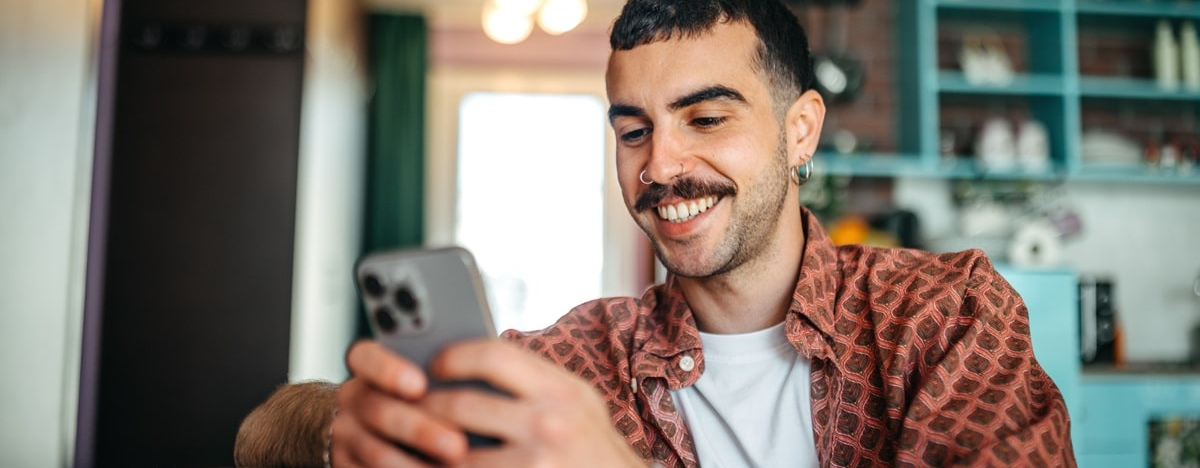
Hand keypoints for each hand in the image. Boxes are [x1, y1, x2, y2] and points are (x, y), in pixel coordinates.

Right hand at [331, 340, 469, 466]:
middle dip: (419, 429)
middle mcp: (352, 398)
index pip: (366, 358)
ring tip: (454, 463)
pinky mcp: (347, 463)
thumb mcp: (424, 375)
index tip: (420, 385)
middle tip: (457, 444)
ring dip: (416, 463)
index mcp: (368, 365)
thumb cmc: (417, 394)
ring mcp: (346, 433)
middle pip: (378, 410)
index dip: (389, 370)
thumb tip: (477, 385)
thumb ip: (440, 375)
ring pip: (376, 450)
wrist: (377, 427)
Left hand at [420, 339, 645, 467]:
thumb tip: (471, 363)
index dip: (453, 356)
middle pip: (462, 405)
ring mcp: (537, 463)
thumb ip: (533, 383)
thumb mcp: (576, 404)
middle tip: (404, 407)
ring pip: (455, 453)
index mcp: (561, 390)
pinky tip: (434, 466)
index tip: (434, 364)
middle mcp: (551, 423)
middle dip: (423, 406)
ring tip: (410, 443)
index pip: (493, 355)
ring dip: (424, 448)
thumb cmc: (593, 449)